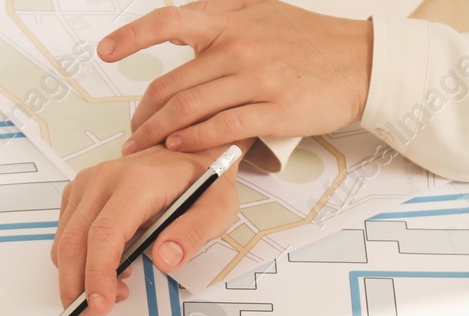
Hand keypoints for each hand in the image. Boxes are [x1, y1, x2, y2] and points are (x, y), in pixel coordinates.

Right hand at [53, 146, 241, 315]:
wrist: (189, 149)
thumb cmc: (202, 180)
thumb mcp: (217, 208)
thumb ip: (193, 234)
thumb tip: (165, 258)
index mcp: (137, 182)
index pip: (104, 234)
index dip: (97, 275)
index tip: (100, 306)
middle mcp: (105, 178)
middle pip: (74, 242)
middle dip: (75, 289)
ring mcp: (88, 183)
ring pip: (65, 242)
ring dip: (78, 279)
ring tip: (113, 294)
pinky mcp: (80, 191)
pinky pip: (65, 235)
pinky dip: (78, 262)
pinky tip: (108, 271)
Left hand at [101, 0, 373, 155]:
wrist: (362, 62)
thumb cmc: (310, 42)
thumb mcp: (262, 14)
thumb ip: (220, 21)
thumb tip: (179, 31)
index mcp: (231, 19)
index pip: (170, 20)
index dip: (132, 35)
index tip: (106, 50)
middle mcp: (239, 45)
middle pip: (172, 83)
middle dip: (142, 113)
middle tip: (131, 132)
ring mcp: (257, 77)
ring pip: (190, 108)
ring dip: (158, 133)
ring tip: (143, 148)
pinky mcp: (274, 109)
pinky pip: (222, 128)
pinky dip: (194, 141)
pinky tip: (179, 148)